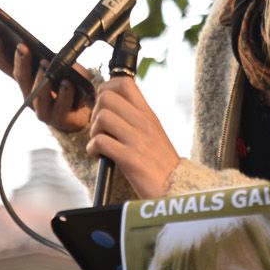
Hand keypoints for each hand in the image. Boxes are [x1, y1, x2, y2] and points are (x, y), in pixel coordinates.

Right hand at [0, 30, 90, 134]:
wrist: (85, 110)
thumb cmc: (68, 83)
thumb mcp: (57, 65)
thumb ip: (46, 56)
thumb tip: (39, 43)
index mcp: (25, 78)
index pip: (5, 63)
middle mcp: (29, 94)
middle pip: (20, 77)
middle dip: (21, 61)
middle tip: (22, 46)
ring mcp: (42, 108)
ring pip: (38, 95)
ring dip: (40, 78)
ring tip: (45, 64)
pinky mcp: (60, 118)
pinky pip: (61, 106)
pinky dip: (64, 94)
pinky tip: (67, 83)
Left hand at [86, 75, 178, 199]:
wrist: (176, 187)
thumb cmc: (161, 163)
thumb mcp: (153, 132)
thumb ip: (136, 118)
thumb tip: (112, 107)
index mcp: (148, 114)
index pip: (125, 82)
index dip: (106, 89)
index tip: (103, 105)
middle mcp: (143, 122)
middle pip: (106, 97)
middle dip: (95, 112)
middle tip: (100, 128)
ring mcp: (137, 140)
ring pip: (102, 117)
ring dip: (94, 131)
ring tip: (100, 143)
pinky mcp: (130, 158)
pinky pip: (100, 142)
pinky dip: (93, 149)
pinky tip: (100, 156)